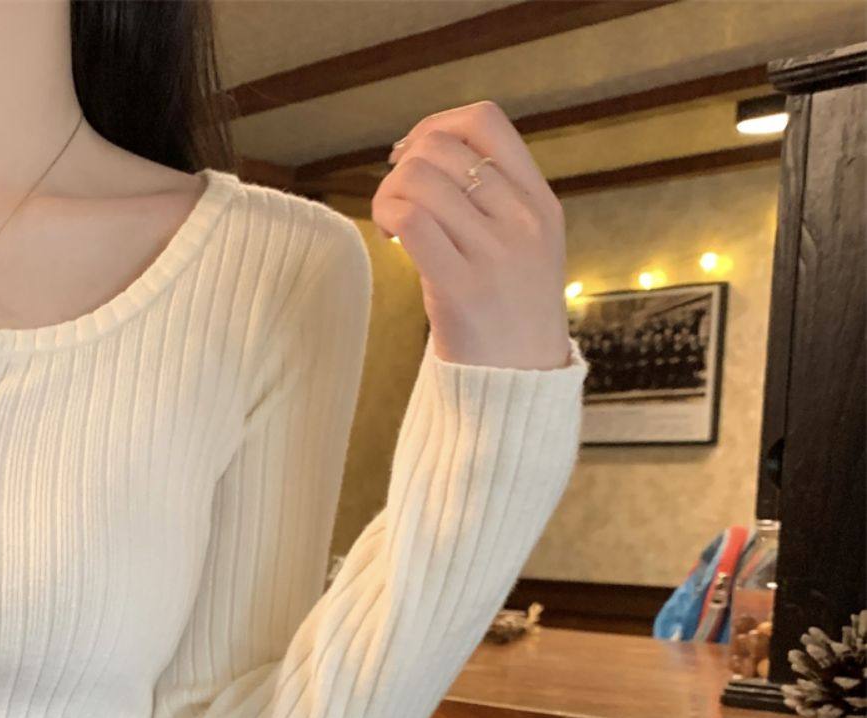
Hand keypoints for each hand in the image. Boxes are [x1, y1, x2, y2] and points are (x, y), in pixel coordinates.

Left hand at [372, 100, 571, 370]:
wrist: (520, 384)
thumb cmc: (507, 315)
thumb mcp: (521, 246)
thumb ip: (490, 201)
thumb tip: (421, 156)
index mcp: (540, 202)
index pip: (486, 122)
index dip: (435, 126)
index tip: (412, 156)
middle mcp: (522, 220)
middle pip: (442, 148)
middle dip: (403, 167)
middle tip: (396, 205)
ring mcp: (496, 253)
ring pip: (421, 178)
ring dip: (389, 194)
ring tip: (392, 226)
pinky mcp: (462, 289)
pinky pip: (413, 221)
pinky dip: (388, 217)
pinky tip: (390, 240)